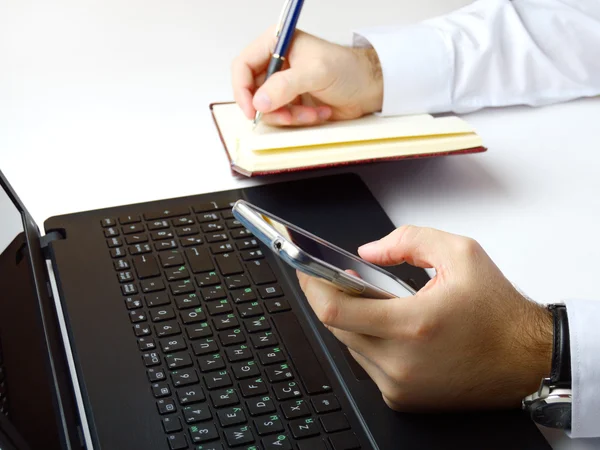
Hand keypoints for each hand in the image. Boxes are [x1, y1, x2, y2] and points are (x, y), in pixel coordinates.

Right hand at [231, 27, 382, 125]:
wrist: (368, 88)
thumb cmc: (348, 69)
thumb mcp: (315, 73)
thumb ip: (285, 86)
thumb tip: (259, 101)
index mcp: (276, 44)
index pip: (243, 65)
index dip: (242, 89)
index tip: (252, 109)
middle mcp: (276, 64)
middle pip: (252, 92)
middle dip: (271, 108)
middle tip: (288, 115)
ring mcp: (283, 85)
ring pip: (268, 109)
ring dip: (290, 116)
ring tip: (311, 113)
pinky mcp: (292, 102)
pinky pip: (283, 118)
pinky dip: (299, 120)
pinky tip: (318, 113)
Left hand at [297, 225, 552, 410]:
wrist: (526, 359)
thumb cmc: (498, 313)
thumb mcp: (460, 254)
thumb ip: (409, 240)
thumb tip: (368, 252)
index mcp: (414, 325)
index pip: (335, 311)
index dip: (313, 288)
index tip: (306, 271)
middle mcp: (402, 362)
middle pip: (337, 327)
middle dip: (332, 298)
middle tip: (341, 278)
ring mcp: (400, 386)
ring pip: (350, 346)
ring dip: (352, 321)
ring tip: (374, 300)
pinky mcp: (402, 399)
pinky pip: (366, 364)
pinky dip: (368, 342)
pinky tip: (389, 326)